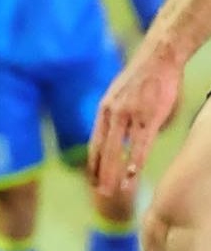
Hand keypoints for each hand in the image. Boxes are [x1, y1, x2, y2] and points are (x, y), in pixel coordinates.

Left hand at [89, 46, 183, 194]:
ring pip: (117, 151)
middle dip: (100, 174)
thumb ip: (124, 119)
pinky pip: (139, 145)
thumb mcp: (124, 97)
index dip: (93, 162)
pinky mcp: (148, 117)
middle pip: (102, 150)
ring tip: (113, 192)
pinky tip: (132, 177)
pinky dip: (134, 163)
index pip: (95, 142)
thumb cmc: (144, 78)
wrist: (158, 57)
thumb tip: (131, 138)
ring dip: (114, 173)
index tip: (92, 179)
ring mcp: (129, 116)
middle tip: (100, 193)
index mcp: (104, 110)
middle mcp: (112, 114)